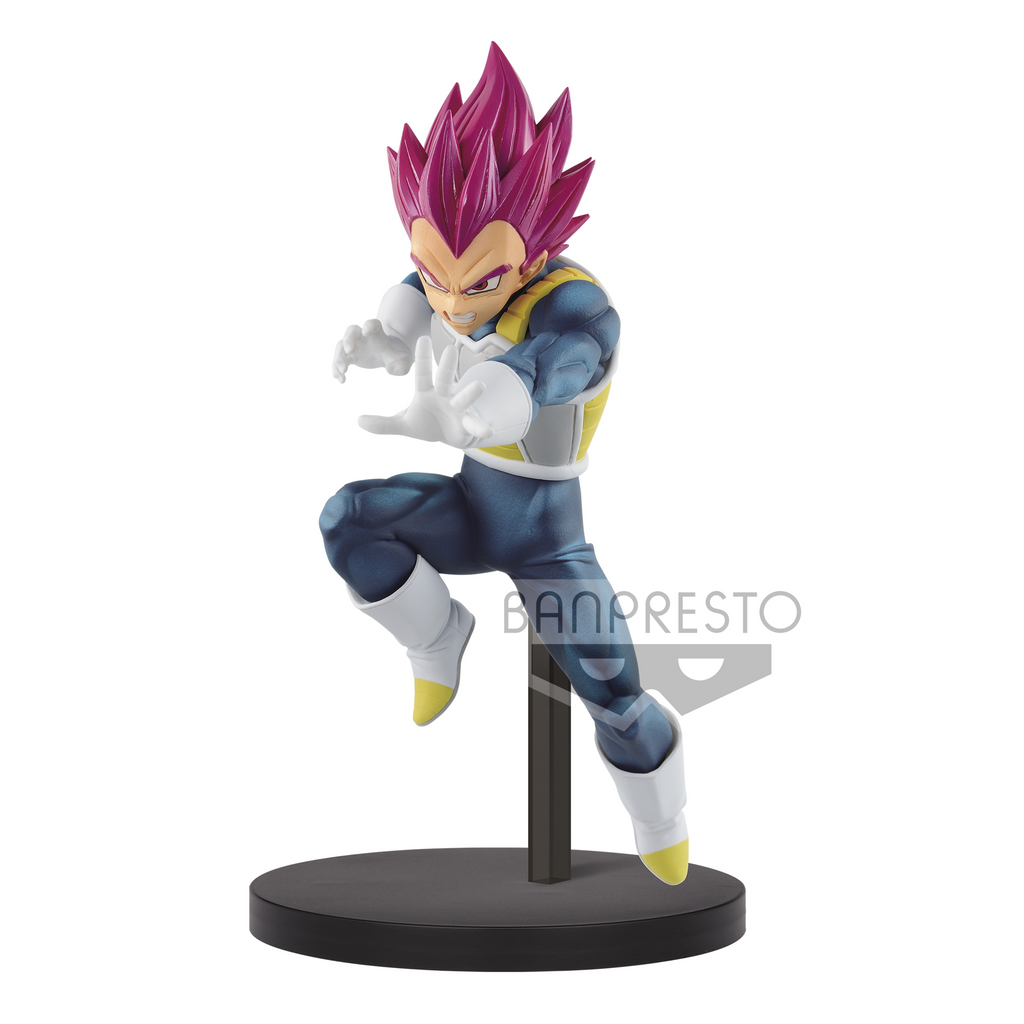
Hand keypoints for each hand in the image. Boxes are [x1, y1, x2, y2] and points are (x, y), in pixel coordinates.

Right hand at [332, 319, 412, 382]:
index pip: (373, 324)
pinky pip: (339, 360)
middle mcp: (363, 336)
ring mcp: (354, 345)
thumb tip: (391, 369)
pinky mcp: (350, 356)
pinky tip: (342, 380)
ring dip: (339, 357)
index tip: (366, 331)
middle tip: (349, 351)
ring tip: (343, 371)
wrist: (390, 357)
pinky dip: (337, 369)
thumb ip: (401, 365)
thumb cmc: (397, 355)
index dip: (369, 325)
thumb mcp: (404, 361)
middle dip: (348, 339)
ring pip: (341, 346)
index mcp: (378, 333)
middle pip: (351, 331)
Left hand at [357, 337, 493, 446]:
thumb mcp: (402, 424)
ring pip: (463, 397)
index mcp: (426, 392)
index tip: (421, 339)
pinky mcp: (465, 423)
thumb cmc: (425, 423)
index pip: (422, 373)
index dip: (421, 358)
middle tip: (449, 349)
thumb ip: (382, 424)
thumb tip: (358, 420)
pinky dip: (480, 427)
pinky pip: (473, 424)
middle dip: (446, 366)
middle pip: (444, 378)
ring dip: (470, 392)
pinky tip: (488, 430)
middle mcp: (443, 395)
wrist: (447, 436)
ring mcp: (456, 408)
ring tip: (479, 385)